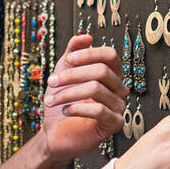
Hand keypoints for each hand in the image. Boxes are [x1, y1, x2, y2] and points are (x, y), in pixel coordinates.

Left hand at [39, 34, 126, 162]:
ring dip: (68, 93)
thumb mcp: (63, 71)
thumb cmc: (61, 102)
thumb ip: (73, 52)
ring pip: (97, 90)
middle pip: (102, 71)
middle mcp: (118, 88)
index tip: (67, 60)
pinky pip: (100, 110)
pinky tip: (65, 111)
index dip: (89, 54)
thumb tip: (86, 36)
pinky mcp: (114, 124)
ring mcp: (118, 106)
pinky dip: (77, 108)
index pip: (110, 55)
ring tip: (51, 99)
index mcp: (110, 74)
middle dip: (72, 75)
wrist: (54, 132)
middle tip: (51, 82)